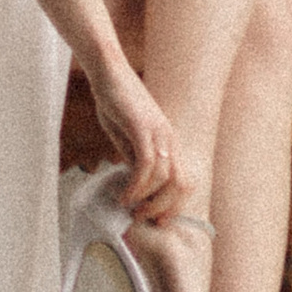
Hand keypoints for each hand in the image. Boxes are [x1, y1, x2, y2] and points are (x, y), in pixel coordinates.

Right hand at [85, 57, 184, 215]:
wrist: (108, 71)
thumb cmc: (115, 101)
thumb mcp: (126, 135)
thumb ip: (132, 156)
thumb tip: (135, 182)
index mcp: (168, 140)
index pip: (184, 179)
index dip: (175, 203)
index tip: (159, 219)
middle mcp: (169, 138)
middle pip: (181, 182)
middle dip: (165, 207)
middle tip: (144, 218)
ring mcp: (158, 132)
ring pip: (164, 177)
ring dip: (147, 198)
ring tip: (129, 207)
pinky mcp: (143, 127)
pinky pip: (146, 163)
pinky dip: (136, 184)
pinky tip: (124, 193)